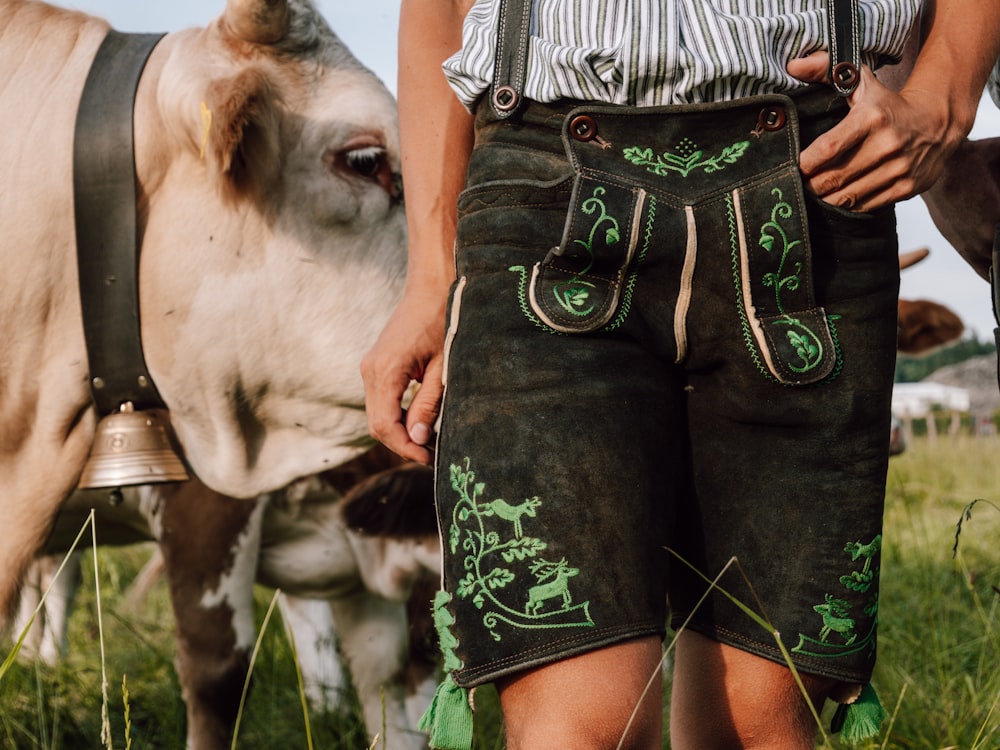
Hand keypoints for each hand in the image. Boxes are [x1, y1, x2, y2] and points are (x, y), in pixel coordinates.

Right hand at [361, 285, 448, 464]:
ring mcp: (370, 368)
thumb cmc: (443, 321)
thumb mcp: (442, 366)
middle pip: (376, 424)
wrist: (431, 288)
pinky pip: (380, 401)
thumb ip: (428, 403)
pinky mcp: (376, 366)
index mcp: (386, 371)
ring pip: (376, 414)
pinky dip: (396, 416)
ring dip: (399, 431)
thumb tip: (416, 438)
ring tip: (427, 440)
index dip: (405, 447)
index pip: (385, 425)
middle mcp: (370, 371)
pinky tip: (418, 420)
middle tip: (430, 454)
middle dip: (401, 444)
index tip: (429, 458)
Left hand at [787, 51, 966, 211]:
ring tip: (818, 191)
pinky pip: (865, 206)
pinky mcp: (907, 187)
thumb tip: (794, 65)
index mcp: (872, 117)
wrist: (938, 121)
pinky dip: (848, 204)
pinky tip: (841, 195)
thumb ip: (826, 70)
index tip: (794, 166)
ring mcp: (899, 168)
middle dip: (811, 185)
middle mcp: (887, 144)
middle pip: (833, 178)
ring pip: (847, 197)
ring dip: (826, 198)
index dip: (805, 163)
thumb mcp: (862, 83)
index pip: (827, 148)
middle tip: (801, 183)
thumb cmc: (889, 104)